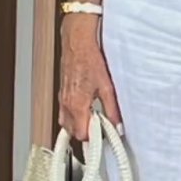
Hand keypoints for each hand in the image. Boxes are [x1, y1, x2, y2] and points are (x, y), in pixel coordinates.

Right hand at [58, 16, 121, 141]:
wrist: (77, 41)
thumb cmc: (89, 58)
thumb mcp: (107, 86)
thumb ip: (112, 108)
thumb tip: (117, 123)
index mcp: (77, 104)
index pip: (81, 134)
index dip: (93, 138)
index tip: (103, 137)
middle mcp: (67, 103)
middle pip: (72, 131)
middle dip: (86, 132)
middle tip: (101, 128)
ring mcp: (63, 98)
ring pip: (66, 123)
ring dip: (79, 124)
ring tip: (93, 118)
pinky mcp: (62, 92)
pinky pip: (65, 111)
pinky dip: (74, 115)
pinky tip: (86, 108)